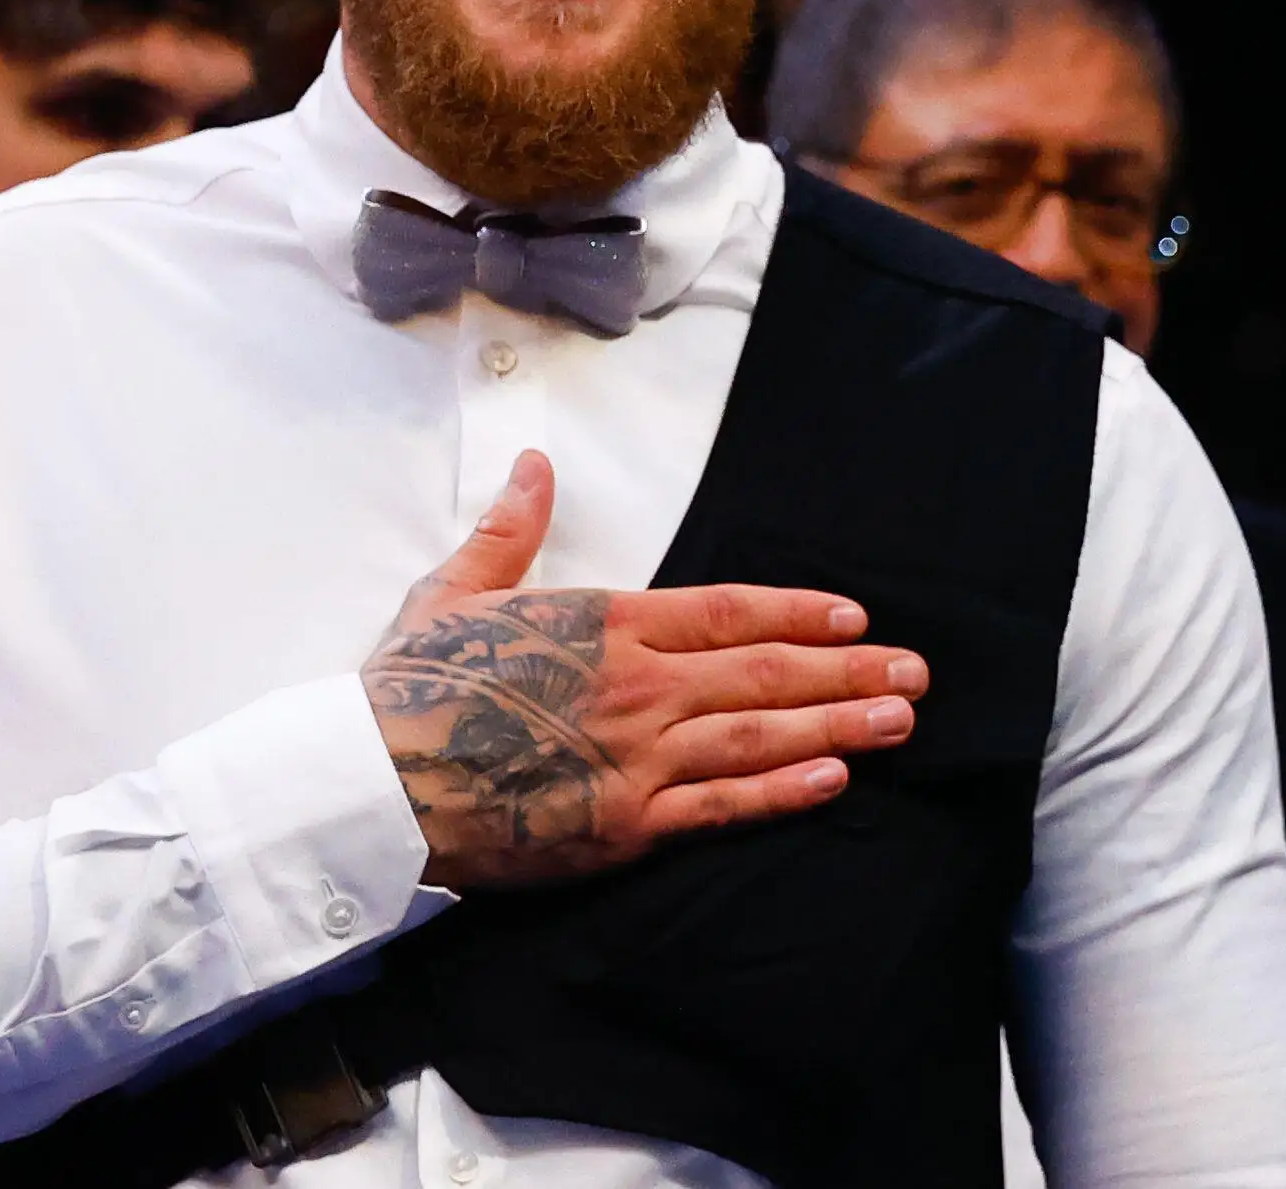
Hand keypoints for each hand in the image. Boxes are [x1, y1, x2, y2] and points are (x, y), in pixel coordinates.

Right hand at [362, 450, 928, 888]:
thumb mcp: (455, 590)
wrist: (370, 780)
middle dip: (847, 669)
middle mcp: (635, 686)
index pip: (725, 610)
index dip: (796, 611)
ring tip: (900, 718)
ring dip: (838, 724)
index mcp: (603, 623)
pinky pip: (720, 806)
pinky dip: (782, 792)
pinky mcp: (623, 825)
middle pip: (764, 671)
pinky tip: (834, 779)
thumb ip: (510, 529)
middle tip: (915, 670)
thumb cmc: (407, 686)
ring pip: (758, 735)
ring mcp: (635, 758)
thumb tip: (532, 460)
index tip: (854, 614)